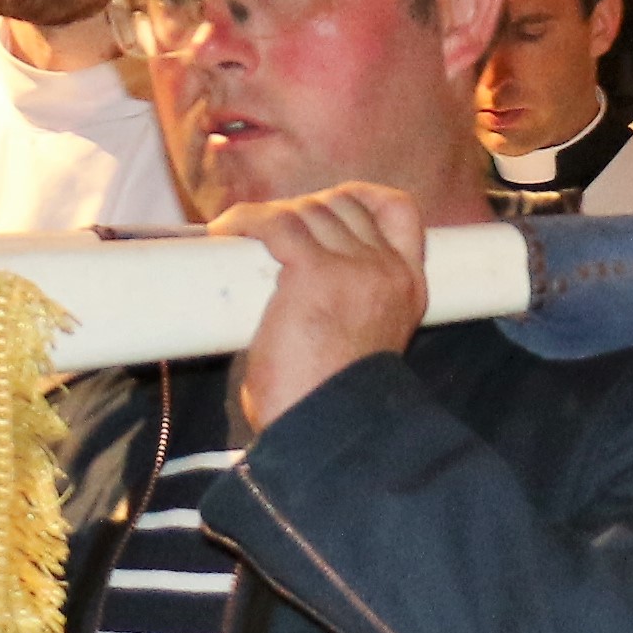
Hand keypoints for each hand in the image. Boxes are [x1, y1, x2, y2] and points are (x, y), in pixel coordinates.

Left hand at [211, 183, 429, 434]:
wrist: (331, 434)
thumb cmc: (329, 404)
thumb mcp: (359, 342)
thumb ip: (341, 305)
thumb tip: (280, 291)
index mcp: (407, 288)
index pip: (398, 211)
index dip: (360, 198)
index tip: (325, 207)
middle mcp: (385, 270)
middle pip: (340, 204)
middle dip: (300, 209)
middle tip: (265, 234)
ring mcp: (353, 267)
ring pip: (305, 210)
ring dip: (268, 216)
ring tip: (239, 235)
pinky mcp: (312, 271)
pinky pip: (276, 224)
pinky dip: (246, 221)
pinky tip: (225, 233)